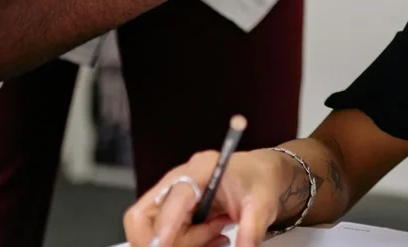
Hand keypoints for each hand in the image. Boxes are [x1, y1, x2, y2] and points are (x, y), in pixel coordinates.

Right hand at [124, 149, 289, 246]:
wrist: (259, 175)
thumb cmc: (258, 181)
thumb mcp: (262, 205)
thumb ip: (252, 230)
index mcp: (201, 169)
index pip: (176, 197)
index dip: (166, 224)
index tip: (160, 246)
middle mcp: (178, 180)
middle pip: (145, 216)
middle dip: (162, 240)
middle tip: (202, 243)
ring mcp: (171, 195)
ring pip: (152, 231)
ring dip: (181, 243)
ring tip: (218, 234)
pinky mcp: (172, 210)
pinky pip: (164, 235)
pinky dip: (183, 243)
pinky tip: (211, 238)